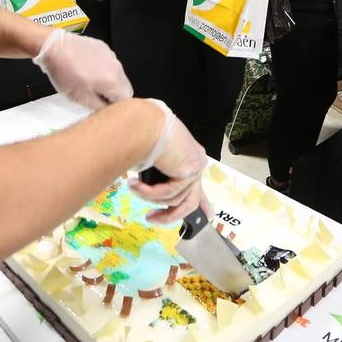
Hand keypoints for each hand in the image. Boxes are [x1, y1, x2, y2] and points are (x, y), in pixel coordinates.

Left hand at [32, 30, 132, 109]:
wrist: (54, 48)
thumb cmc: (64, 71)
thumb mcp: (81, 99)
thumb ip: (100, 107)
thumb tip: (107, 109)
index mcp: (113, 82)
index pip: (126, 100)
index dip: (114, 106)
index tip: (103, 106)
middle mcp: (117, 68)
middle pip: (125, 88)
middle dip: (113, 95)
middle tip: (96, 96)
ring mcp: (111, 56)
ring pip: (117, 75)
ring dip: (108, 82)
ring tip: (89, 82)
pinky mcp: (104, 49)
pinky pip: (110, 64)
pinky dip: (103, 70)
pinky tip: (87, 70)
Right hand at [126, 102, 206, 224]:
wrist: (143, 122)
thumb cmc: (141, 132)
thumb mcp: (151, 159)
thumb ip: (156, 176)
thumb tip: (147, 191)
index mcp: (188, 157)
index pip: (197, 185)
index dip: (203, 204)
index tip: (209, 216)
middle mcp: (195, 161)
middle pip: (190, 201)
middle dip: (170, 216)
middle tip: (151, 219)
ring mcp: (195, 167)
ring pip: (175, 200)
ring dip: (150, 198)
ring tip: (133, 188)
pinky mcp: (190, 171)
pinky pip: (168, 194)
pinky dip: (148, 193)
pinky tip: (134, 185)